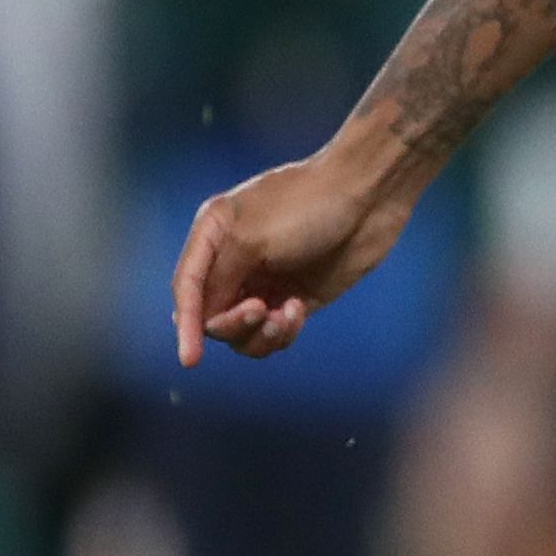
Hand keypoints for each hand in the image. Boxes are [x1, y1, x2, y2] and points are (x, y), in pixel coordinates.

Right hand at [171, 142, 417, 364]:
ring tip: (286, 315)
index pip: (187, 288)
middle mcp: (234, 259)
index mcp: (213, 233)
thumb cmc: (306, 204)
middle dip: (233, 324)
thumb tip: (204, 319)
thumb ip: (220, 280)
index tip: (191, 360)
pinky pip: (274, 331)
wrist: (369, 194)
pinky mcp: (295, 296)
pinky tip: (298, 310)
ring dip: (260, 334)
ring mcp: (265, 280)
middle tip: (259, 310)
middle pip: (213, 315)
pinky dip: (282, 331)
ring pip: (244, 331)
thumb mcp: (250, 239)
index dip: (186, 325)